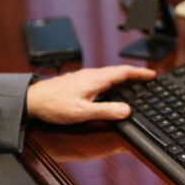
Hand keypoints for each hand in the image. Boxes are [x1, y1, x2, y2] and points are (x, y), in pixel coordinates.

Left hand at [26, 65, 155, 124]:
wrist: (32, 100)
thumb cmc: (54, 105)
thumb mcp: (82, 112)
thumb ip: (105, 111)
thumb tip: (127, 110)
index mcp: (96, 79)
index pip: (123, 72)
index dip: (139, 73)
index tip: (152, 75)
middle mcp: (91, 75)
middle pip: (118, 72)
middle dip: (134, 75)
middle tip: (148, 79)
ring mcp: (84, 77)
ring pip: (109, 75)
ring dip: (124, 78)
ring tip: (134, 83)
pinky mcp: (78, 82)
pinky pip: (101, 78)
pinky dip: (112, 81)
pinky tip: (110, 89)